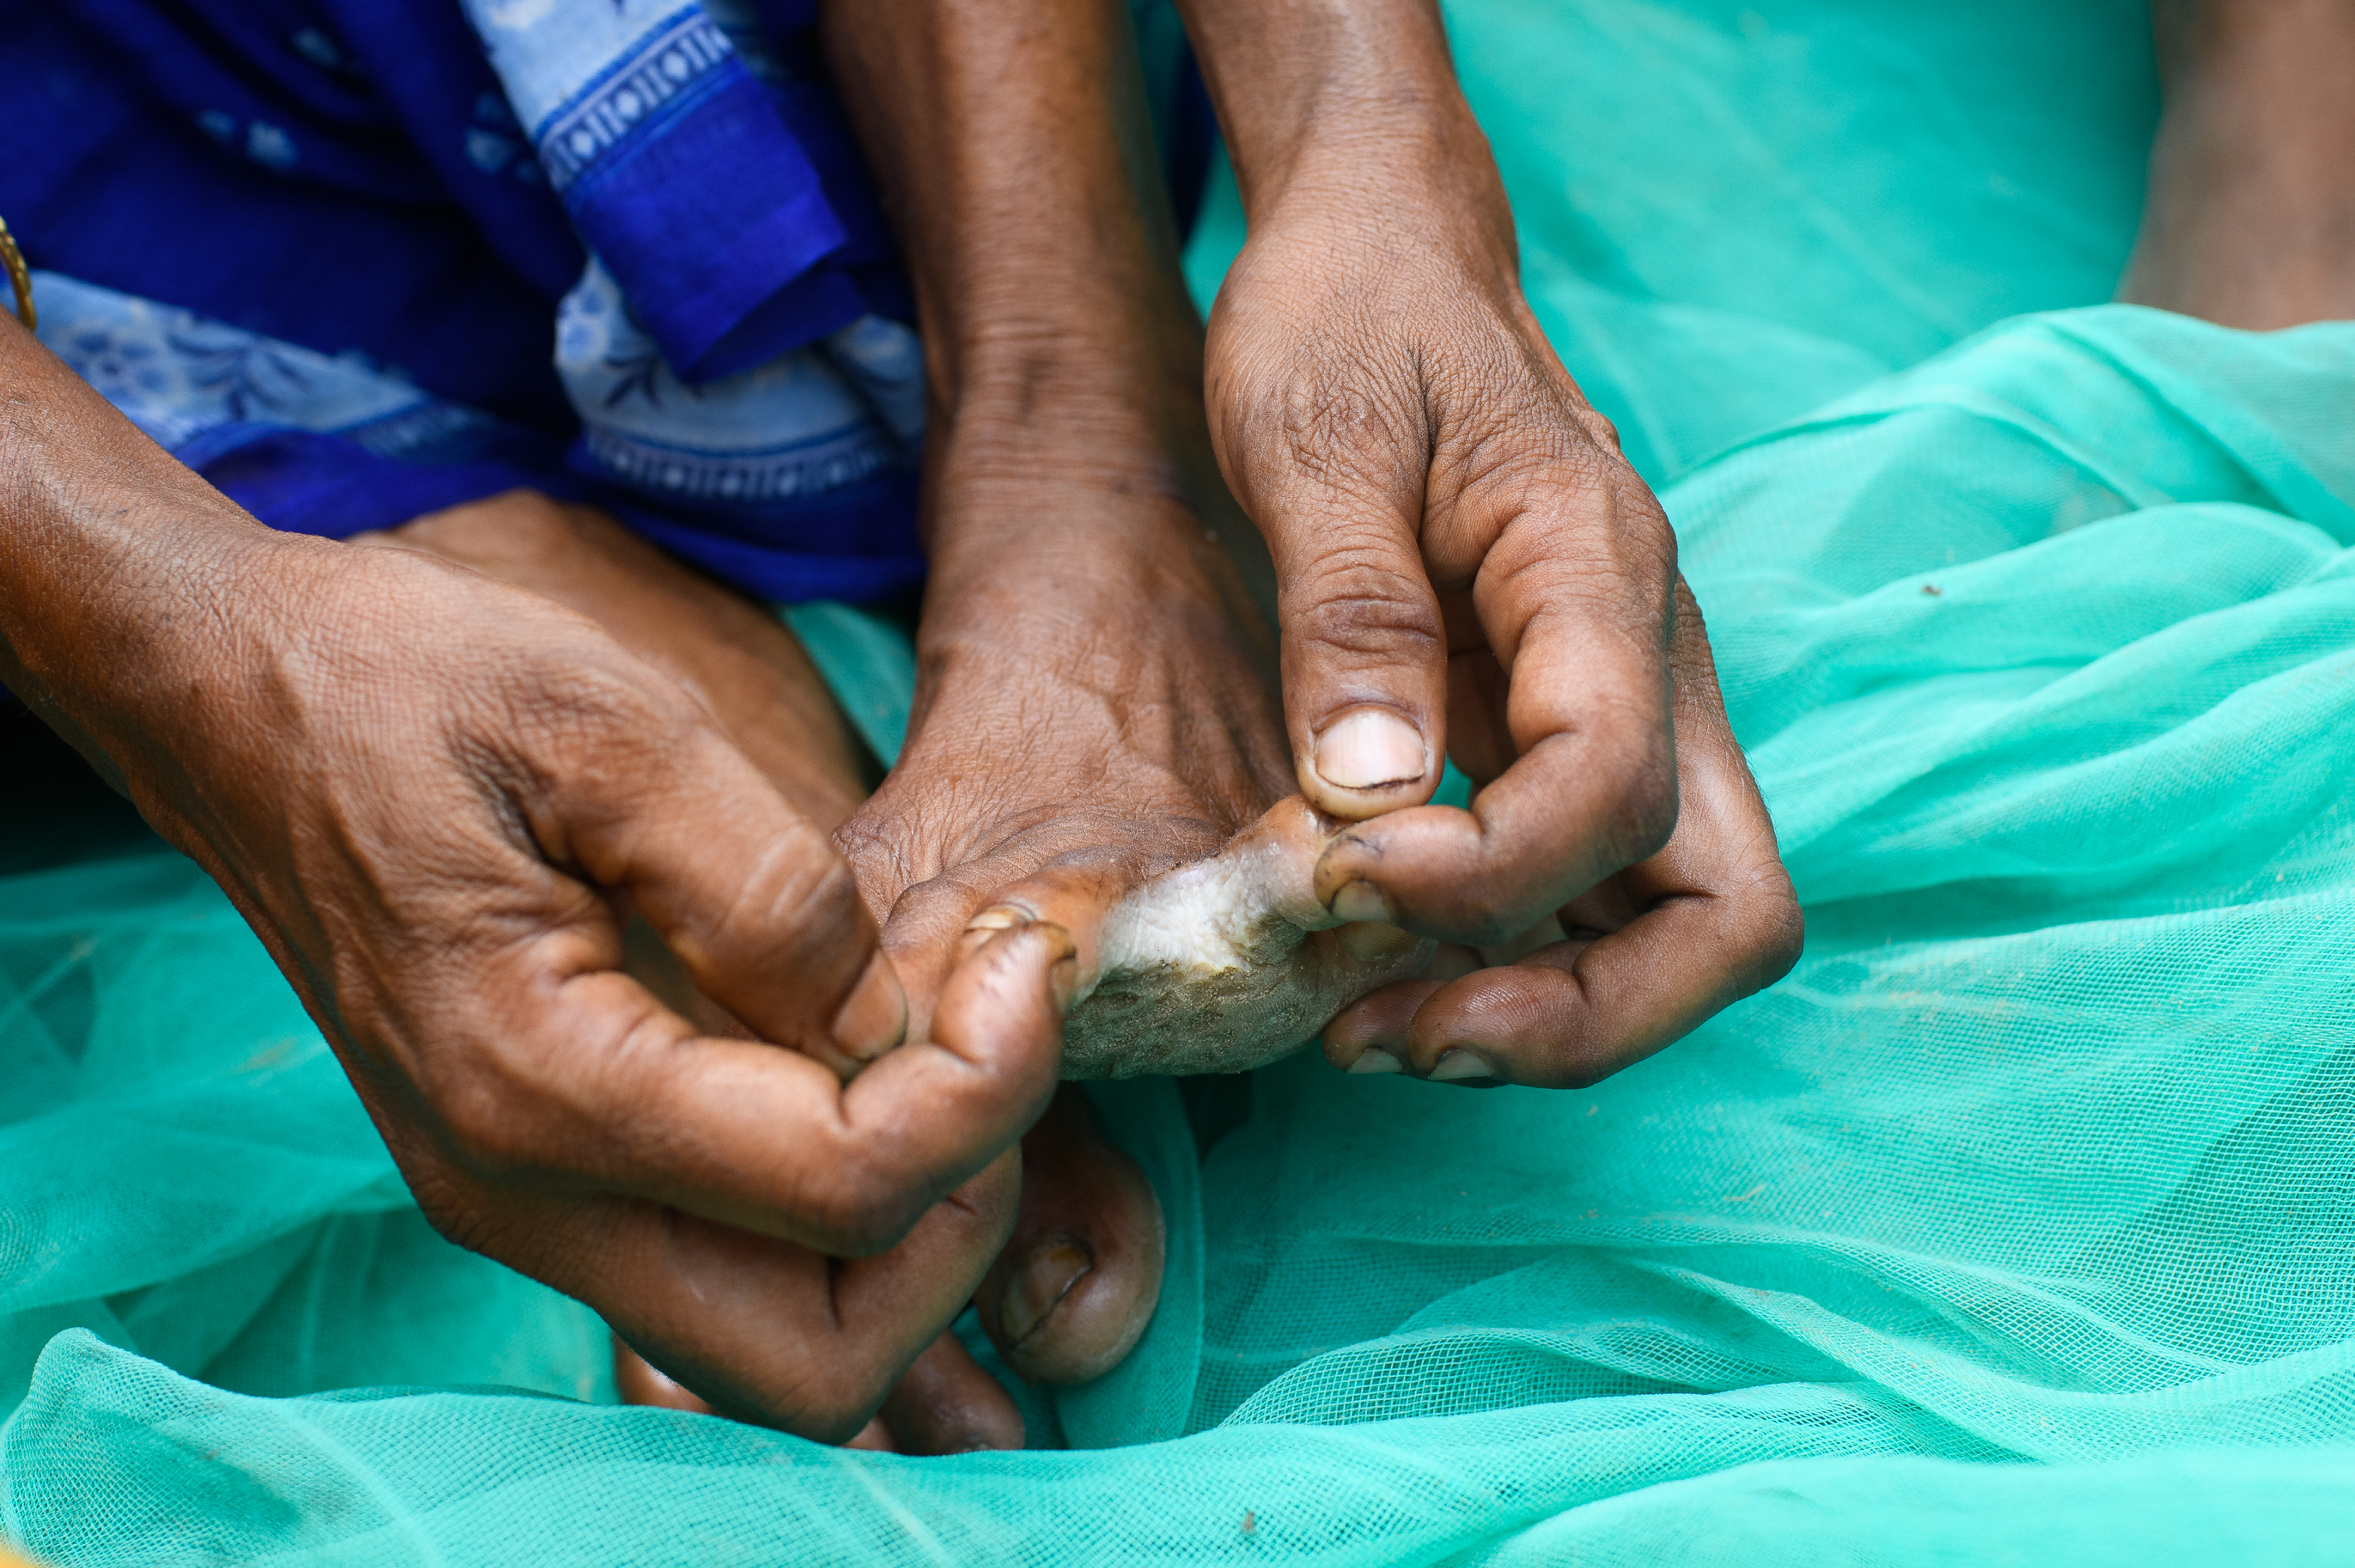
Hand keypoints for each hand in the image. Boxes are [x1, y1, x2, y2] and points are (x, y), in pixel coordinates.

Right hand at [0, 316, 1070, 1435]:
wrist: (245, 709)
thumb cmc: (418, 688)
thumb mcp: (614, 728)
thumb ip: (770, 890)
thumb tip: (889, 1018)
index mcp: (540, 1085)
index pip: (846, 1192)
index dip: (989, 1095)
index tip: (1020, 967)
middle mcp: (524, 1195)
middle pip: (820, 1364)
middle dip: (956, 1223)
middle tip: (989, 1051)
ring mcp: (526, 1210)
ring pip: (782, 1352)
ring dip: (903, 1237)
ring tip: (933, 1058)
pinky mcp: (544, 1183)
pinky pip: (730, 1280)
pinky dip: (832, 1215)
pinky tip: (851, 1066)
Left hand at [1183, 0, 1804, 1083]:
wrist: (1385, 256)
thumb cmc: (1348, 322)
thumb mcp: (1315, 438)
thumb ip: (1349, 616)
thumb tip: (1366, 803)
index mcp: (1600, 573)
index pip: (1614, 786)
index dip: (1487, 875)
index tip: (1337, 882)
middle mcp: (1652, 662)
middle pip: (1725, 914)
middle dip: (1580, 1017)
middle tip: (1395, 1039)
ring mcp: (1627, 711)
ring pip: (1674, 928)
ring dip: (1545, 1013)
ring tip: (1371, 1034)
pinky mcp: (1568, 741)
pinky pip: (1590, 897)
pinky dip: (1507, 962)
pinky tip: (1376, 968)